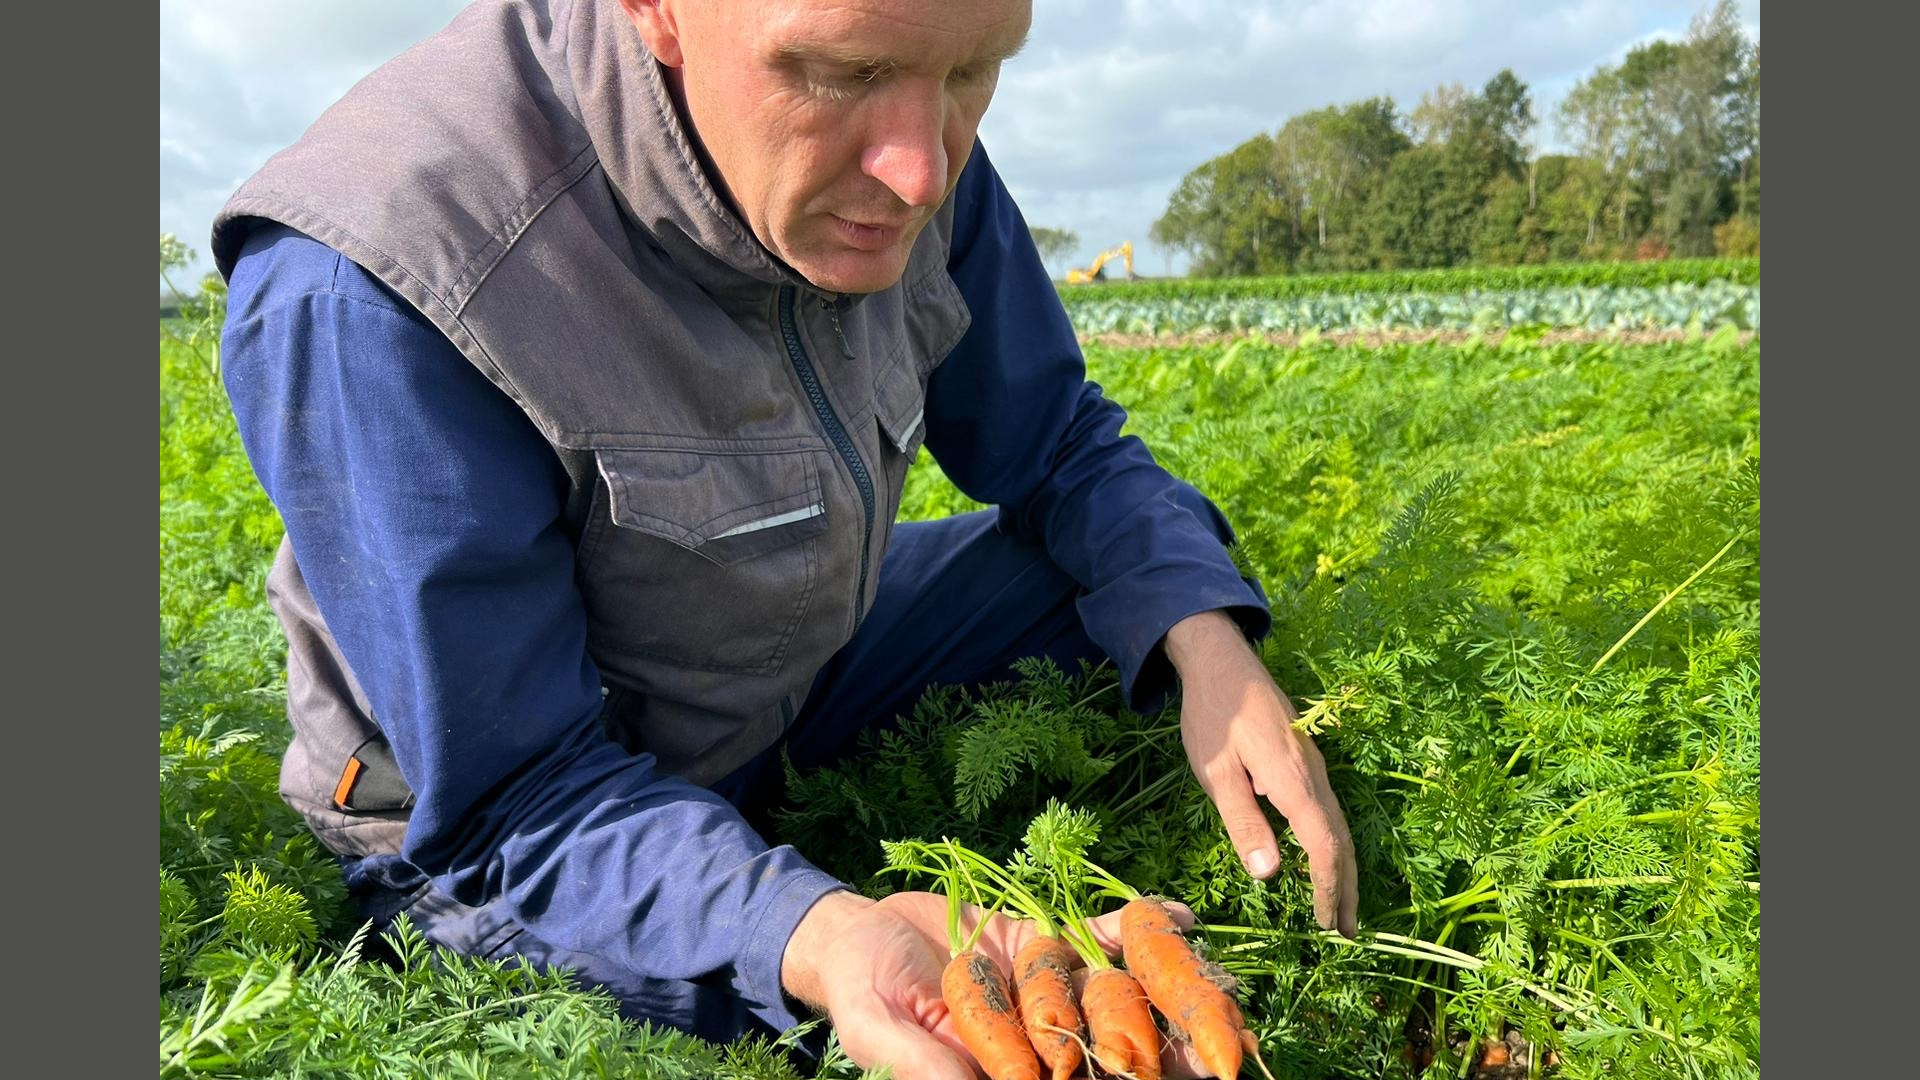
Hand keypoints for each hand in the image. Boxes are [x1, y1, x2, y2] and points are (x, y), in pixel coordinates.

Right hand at [782, 890, 1213, 1078]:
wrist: (857, 935)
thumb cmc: (862, 994)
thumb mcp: (881, 1031)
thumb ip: (923, 1064)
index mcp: (1008, 1070)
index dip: (1115, 1079)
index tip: (1167, 1079)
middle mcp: (1043, 1039)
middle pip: (1113, 1050)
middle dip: (1168, 1055)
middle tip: (1225, 1059)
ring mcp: (1050, 989)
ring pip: (1119, 994)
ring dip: (1172, 992)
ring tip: (1226, 993)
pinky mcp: (1048, 940)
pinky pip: (1097, 935)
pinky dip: (1137, 924)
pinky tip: (1179, 914)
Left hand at [1163, 610, 1358, 937]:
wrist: (1221, 659)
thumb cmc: (1213, 715)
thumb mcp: (1216, 771)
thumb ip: (1243, 820)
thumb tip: (1269, 873)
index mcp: (1292, 780)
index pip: (1323, 845)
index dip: (1328, 888)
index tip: (1327, 924)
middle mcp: (1314, 774)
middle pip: (1340, 839)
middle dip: (1344, 888)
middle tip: (1346, 932)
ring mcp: (1313, 765)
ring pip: (1337, 825)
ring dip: (1341, 869)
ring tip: (1338, 908)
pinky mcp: (1305, 760)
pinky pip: (1327, 810)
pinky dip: (1331, 844)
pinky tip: (1321, 862)